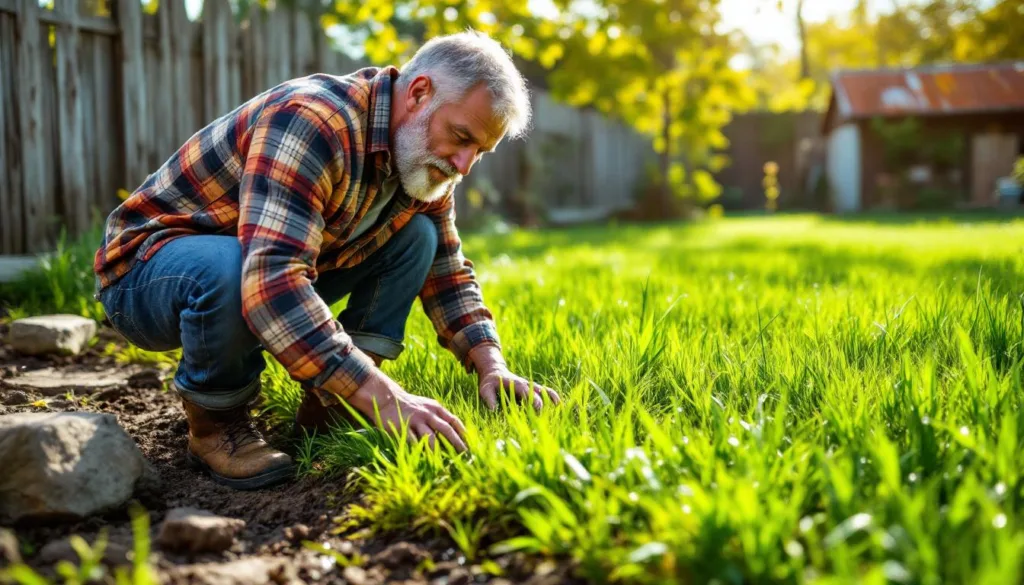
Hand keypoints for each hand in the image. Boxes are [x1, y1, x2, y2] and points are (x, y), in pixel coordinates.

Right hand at [348, 371, 467, 451]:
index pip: (453, 420)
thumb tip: (456, 432)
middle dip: (457, 443)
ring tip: (446, 464)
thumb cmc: (411, 406)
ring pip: (430, 438)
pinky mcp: (403, 428)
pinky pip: (413, 442)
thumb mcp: (427, 406)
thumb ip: (440, 416)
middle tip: (465, 455)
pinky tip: (425, 461)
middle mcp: (427, 414)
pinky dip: (420, 452)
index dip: (463, 433)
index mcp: (436, 408)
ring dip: (439, 452)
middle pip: (446, 430)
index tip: (471, 444)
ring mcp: (415, 421)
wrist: (388, 399)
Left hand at [471, 345, 559, 410]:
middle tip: (548, 417)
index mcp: (517, 384)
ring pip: (545, 390)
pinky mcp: (532, 390)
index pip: (528, 393)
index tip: (537, 411)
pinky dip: (552, 397)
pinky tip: (559, 406)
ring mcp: (531, 387)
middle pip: (540, 393)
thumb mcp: (485, 389)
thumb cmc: (490, 383)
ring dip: (552, 398)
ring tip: (561, 408)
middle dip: (545, 404)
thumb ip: (489, 398)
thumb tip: (493, 410)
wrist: (495, 372)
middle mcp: (527, 385)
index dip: (533, 402)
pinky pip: (545, 392)